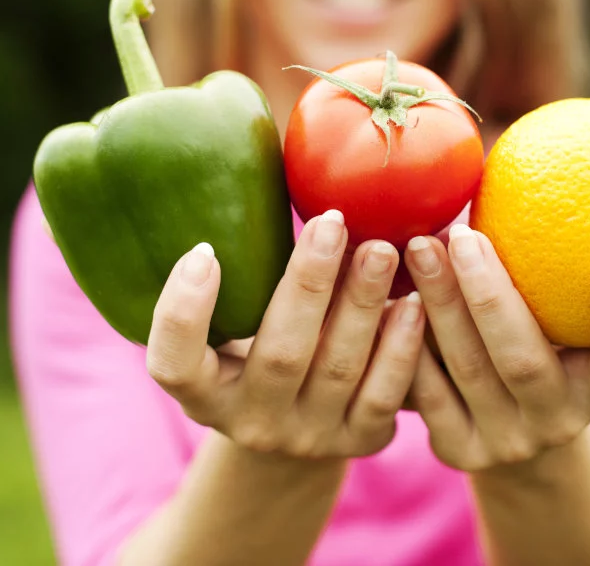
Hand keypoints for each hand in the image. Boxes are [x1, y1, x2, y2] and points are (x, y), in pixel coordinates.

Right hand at [145, 210, 425, 460]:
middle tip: (333, 222)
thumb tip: (243, 149)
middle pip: (279, 354)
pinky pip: (384, 394)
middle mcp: (249, 422)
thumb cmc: (264, 336)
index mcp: (202, 391)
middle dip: (308, 283)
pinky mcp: (360, 440)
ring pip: (339, 370)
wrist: (303, 420)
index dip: (183, 312)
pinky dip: (401, 345)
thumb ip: (240, 260)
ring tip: (383, 249)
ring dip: (363, 303)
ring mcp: (307, 437)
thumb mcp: (238, 313)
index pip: (173, 362)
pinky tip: (415, 301)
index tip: (203, 251)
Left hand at [404, 224, 589, 471]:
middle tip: (462, 233)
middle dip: (490, 294)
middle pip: (525, 359)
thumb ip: (568, 255)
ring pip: (468, 370)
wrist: (512, 426)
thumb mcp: (567, 311)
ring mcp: (508, 442)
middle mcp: (562, 419)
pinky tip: (392, 289)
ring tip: (419, 246)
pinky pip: (426, 391)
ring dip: (439, 303)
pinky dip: (408, 337)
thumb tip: (577, 151)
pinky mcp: (458, 450)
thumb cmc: (546, 337)